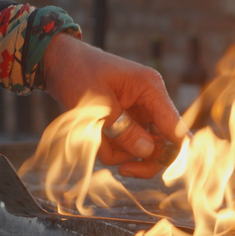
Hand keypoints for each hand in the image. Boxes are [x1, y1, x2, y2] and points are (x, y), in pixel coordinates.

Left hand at [41, 34, 185, 177]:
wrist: (57, 62)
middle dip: (142, 158)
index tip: (172, 174)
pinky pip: (124, 144)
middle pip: (161, 142)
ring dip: (118, 151)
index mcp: (150, 89)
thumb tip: (147, 152)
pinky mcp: (125, 120)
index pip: (174, 126)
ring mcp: (137, 112)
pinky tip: (93, 135)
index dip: (177, 151)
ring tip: (94, 136)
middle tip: (124, 169)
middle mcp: (149, 101)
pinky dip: (109, 146)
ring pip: (139, 147)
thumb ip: (123, 129)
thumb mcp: (98, 103)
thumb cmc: (78, 73)